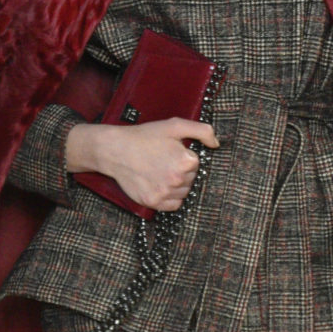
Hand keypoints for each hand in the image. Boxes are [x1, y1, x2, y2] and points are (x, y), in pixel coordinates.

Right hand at [66, 116, 218, 210]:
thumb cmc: (145, 136)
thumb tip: (217, 144)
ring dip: (177, 185)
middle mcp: (178, 180)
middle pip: (191, 179)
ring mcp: (165, 193)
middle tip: (163, 161)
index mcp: (186, 161)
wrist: (116, 150)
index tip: (170, 151)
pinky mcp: (154, 203)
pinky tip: (159, 184)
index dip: (184, 156)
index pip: (196, 164)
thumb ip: (202, 131)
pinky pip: (174, 205)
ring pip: (184, 193)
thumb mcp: (174, 126)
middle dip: (181, 171)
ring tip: (159, 172)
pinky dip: (170, 197)